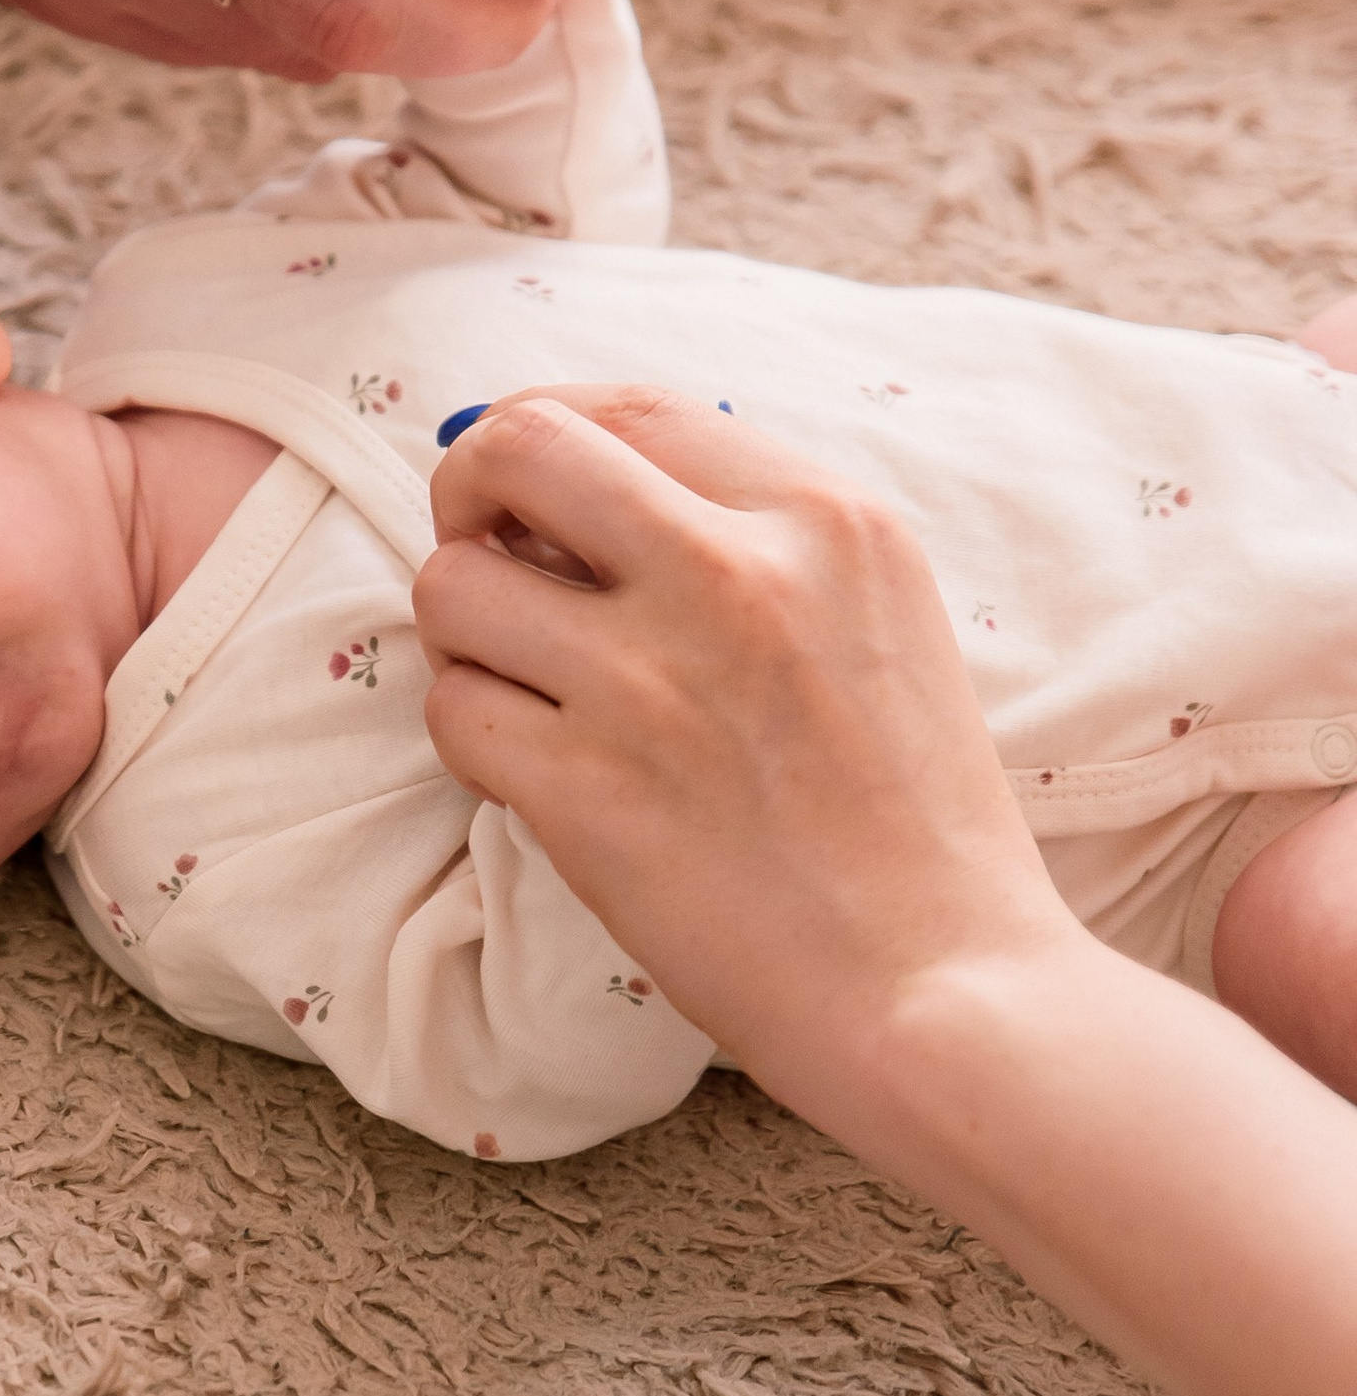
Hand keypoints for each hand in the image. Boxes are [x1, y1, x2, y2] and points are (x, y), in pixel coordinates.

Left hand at [412, 384, 1077, 1110]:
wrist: (943, 990)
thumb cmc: (914, 824)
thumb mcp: (881, 621)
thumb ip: (761, 537)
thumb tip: (583, 485)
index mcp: (827, 519)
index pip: (633, 406)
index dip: (550, 432)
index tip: (527, 487)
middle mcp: (736, 572)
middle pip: (514, 446)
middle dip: (467, 493)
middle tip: (488, 559)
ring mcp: (651, 679)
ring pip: (452, 585)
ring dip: (465, 637)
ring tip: (527, 690)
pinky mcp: (587, 787)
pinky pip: (454, 710)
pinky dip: (475, 739)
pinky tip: (536, 774)